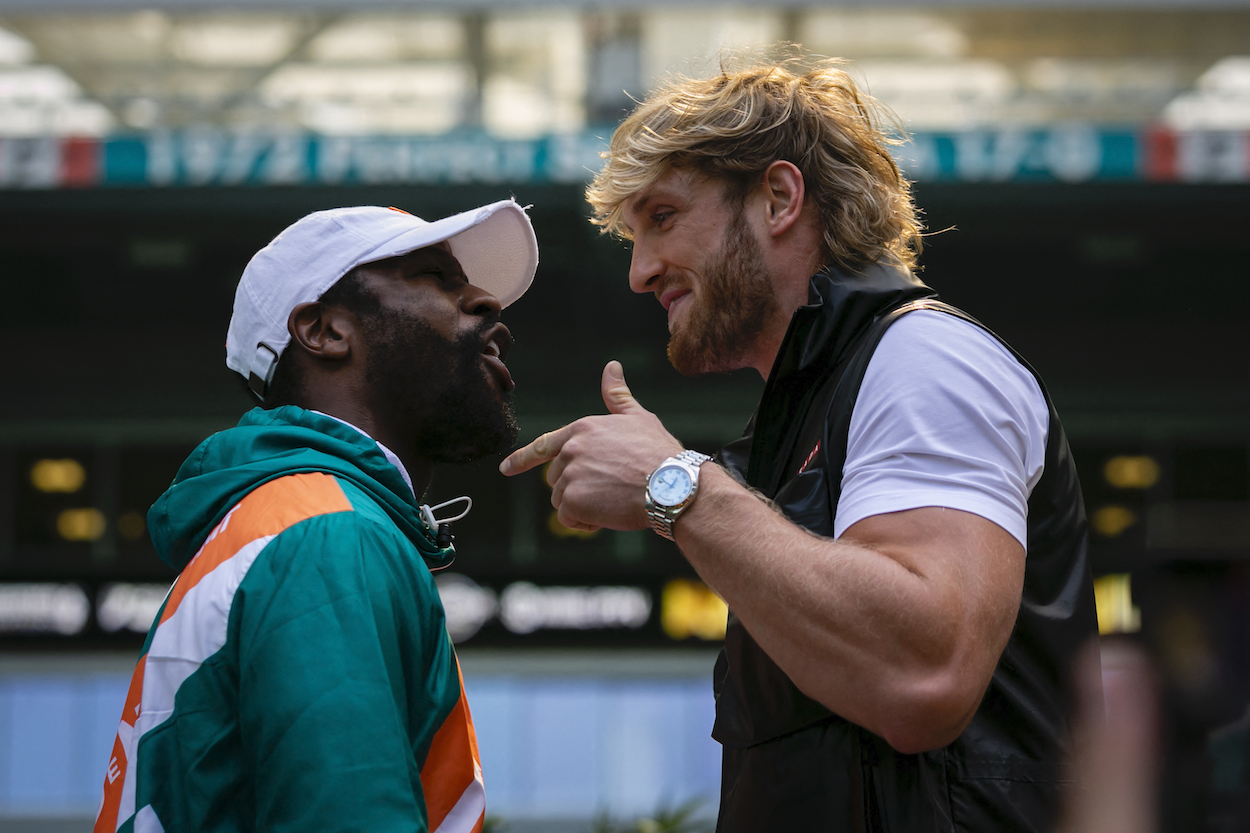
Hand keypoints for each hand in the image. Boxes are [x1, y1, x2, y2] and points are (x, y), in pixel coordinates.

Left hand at [499, 361, 683, 531]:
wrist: (671, 485)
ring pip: (562, 501)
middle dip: (578, 489)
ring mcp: (570, 474)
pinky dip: (585, 522)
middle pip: (557, 479)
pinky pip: (569, 518)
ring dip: (583, 507)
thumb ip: (617, 397)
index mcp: (582, 429)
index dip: (521, 459)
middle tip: (611, 490)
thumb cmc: (659, 453)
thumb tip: (611, 367)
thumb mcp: (638, 418)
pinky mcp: (573, 500)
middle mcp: (571, 449)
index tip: (505, 469)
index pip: (543, 445)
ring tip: (614, 501)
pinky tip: (609, 515)